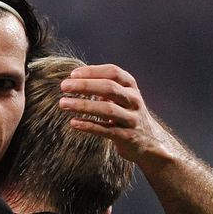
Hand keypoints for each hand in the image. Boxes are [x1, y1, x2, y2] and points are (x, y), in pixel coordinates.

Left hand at [58, 64, 181, 166]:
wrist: (149, 141)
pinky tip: (73, 123)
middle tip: (63, 86)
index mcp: (131, 87)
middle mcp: (133, 100)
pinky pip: (106, 130)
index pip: (113, 72)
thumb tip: (75, 78)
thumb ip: (103, 87)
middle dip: (85, 85)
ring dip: (83, 105)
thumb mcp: (121, 97)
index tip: (72, 74)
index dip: (92, 71)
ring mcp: (131, 119)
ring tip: (63, 103)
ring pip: (107, 109)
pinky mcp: (127, 137)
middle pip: (109, 88)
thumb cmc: (126, 114)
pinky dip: (89, 126)